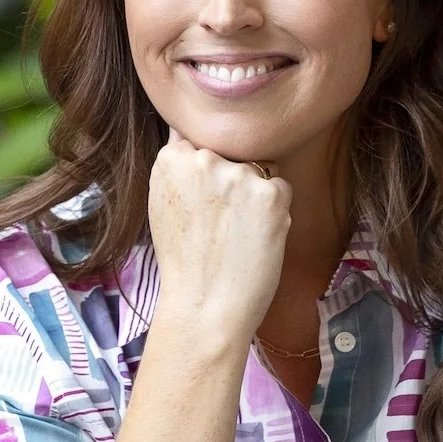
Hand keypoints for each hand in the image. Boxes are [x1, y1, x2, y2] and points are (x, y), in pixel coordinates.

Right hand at [147, 131, 288, 346]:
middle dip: (230, 181)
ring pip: (257, 170)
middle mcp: (204, 159)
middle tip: (218, 224)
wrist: (203, 306)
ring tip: (236, 234)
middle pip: (230, 156)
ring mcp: (238, 174)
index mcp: (171, 158)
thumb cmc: (183, 263)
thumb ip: (177, 168)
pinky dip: (274, 211)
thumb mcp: (162, 204)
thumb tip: (185, 136)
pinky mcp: (270, 193)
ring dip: (253, 195)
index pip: (200, 145)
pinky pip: (280, 188)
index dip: (206, 176)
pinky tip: (254, 237)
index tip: (201, 205)